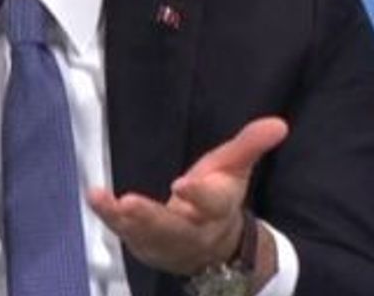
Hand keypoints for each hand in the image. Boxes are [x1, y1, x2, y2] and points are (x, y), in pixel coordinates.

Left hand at [88, 117, 287, 276]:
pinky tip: (95, 199)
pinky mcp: (144, 243)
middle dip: (152, 217)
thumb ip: (250, 145)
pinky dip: (108, 218)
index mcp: (217, 208)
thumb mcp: (235, 169)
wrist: (214, 248)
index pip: (211, 203)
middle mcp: (192, 229)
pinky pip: (125, 233)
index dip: (199, 195)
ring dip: (124, 220)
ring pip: (146, 234)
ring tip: (104, 200)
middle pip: (173, 227)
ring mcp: (166, 241)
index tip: (183, 184)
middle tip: (129, 203)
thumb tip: (278, 124)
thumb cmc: (219, 199)